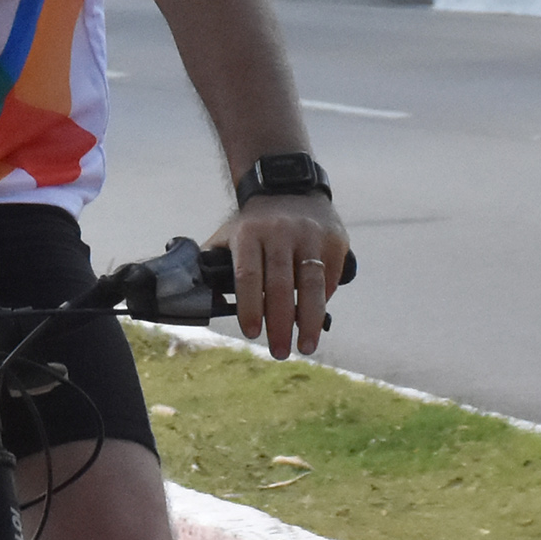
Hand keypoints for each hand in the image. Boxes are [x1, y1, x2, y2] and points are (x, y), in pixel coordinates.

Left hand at [213, 194, 350, 361]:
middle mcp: (280, 233)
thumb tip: (206, 302)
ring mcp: (310, 235)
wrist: (290, 187)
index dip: (249, 305)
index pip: (247, 274)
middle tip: (279, 352)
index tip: (251, 333)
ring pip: (311, 283)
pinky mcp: (334, 240)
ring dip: (310, 319)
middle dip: (280, 323)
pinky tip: (316, 320)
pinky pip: (330, 277)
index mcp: (248, 234)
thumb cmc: (254, 224)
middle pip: (281, 284)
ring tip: (306, 346)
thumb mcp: (228, 236)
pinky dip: (324, 301)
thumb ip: (212, 265)